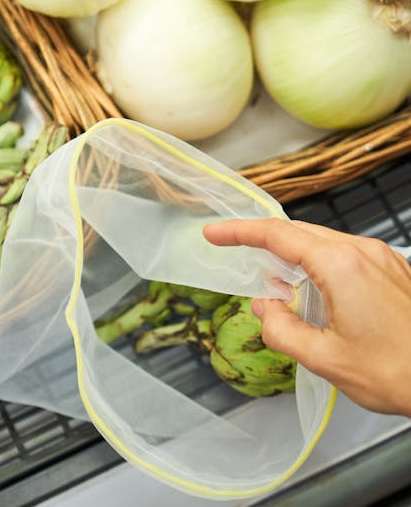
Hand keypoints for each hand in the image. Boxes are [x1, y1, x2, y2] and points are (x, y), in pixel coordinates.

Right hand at [203, 218, 410, 416]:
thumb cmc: (399, 372)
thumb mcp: (324, 359)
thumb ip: (281, 329)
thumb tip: (264, 309)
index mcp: (341, 266)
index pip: (278, 236)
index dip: (240, 232)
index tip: (213, 234)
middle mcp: (364, 253)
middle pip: (300, 233)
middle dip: (264, 242)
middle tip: (233, 253)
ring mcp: (384, 260)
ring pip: (324, 244)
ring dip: (294, 258)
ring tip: (276, 287)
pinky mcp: (396, 272)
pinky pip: (347, 257)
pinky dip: (319, 267)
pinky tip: (313, 294)